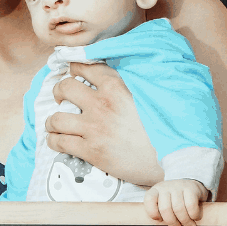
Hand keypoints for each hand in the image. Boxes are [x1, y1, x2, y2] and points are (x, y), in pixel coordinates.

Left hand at [45, 63, 162, 186]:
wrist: (175, 158)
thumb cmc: (165, 127)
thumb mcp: (149, 95)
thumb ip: (129, 85)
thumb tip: (116, 78)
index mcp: (117, 86)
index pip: (86, 67)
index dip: (74, 68)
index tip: (72, 72)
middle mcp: (101, 104)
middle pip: (64, 88)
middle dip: (59, 92)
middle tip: (61, 98)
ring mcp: (94, 127)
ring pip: (56, 118)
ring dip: (52, 121)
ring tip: (55, 123)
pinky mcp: (91, 150)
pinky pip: (59, 142)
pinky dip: (53, 140)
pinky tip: (56, 140)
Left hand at [144, 179, 207, 225]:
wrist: (192, 185)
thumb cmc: (175, 199)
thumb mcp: (164, 202)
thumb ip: (161, 212)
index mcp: (155, 190)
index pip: (149, 200)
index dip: (153, 213)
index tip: (160, 220)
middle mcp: (165, 187)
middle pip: (165, 208)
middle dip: (172, 222)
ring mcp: (178, 187)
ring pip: (178, 208)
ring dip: (185, 221)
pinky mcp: (191, 188)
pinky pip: (191, 205)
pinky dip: (194, 215)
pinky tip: (196, 218)